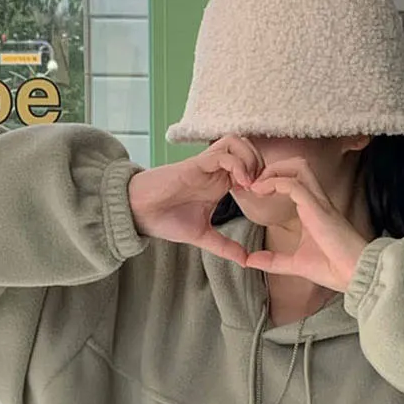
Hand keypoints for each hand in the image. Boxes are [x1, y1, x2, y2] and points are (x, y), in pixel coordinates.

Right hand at [127, 142, 265, 257]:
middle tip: (261, 188)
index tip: (264, 199)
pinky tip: (240, 184)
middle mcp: (215, 170)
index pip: (250, 166)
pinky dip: (237, 164)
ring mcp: (206, 165)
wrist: (140, 214)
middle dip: (261, 164)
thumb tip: (246, 262)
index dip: (262, 177)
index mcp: (220, 183)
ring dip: (250, 159)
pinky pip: (222, 153)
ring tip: (250, 183)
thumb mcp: (202, 236)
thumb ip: (224, 246)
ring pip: (236, 142)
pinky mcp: (196, 164)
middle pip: (248, 148)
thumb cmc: (166, 220)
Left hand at [218, 142, 363, 289]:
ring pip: (298, 166)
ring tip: (258, 186)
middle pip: (297, 164)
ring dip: (274, 170)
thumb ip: (273, 261)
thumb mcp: (296, 264)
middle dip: (273, 167)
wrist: (355, 274)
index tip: (254, 192)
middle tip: (255, 184)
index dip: (272, 179)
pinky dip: (275, 183)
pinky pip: (294, 185)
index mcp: (313, 209)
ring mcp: (318, 202)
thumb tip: (250, 260)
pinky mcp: (317, 208)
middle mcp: (317, 200)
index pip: (294, 179)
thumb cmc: (333, 268)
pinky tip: (261, 192)